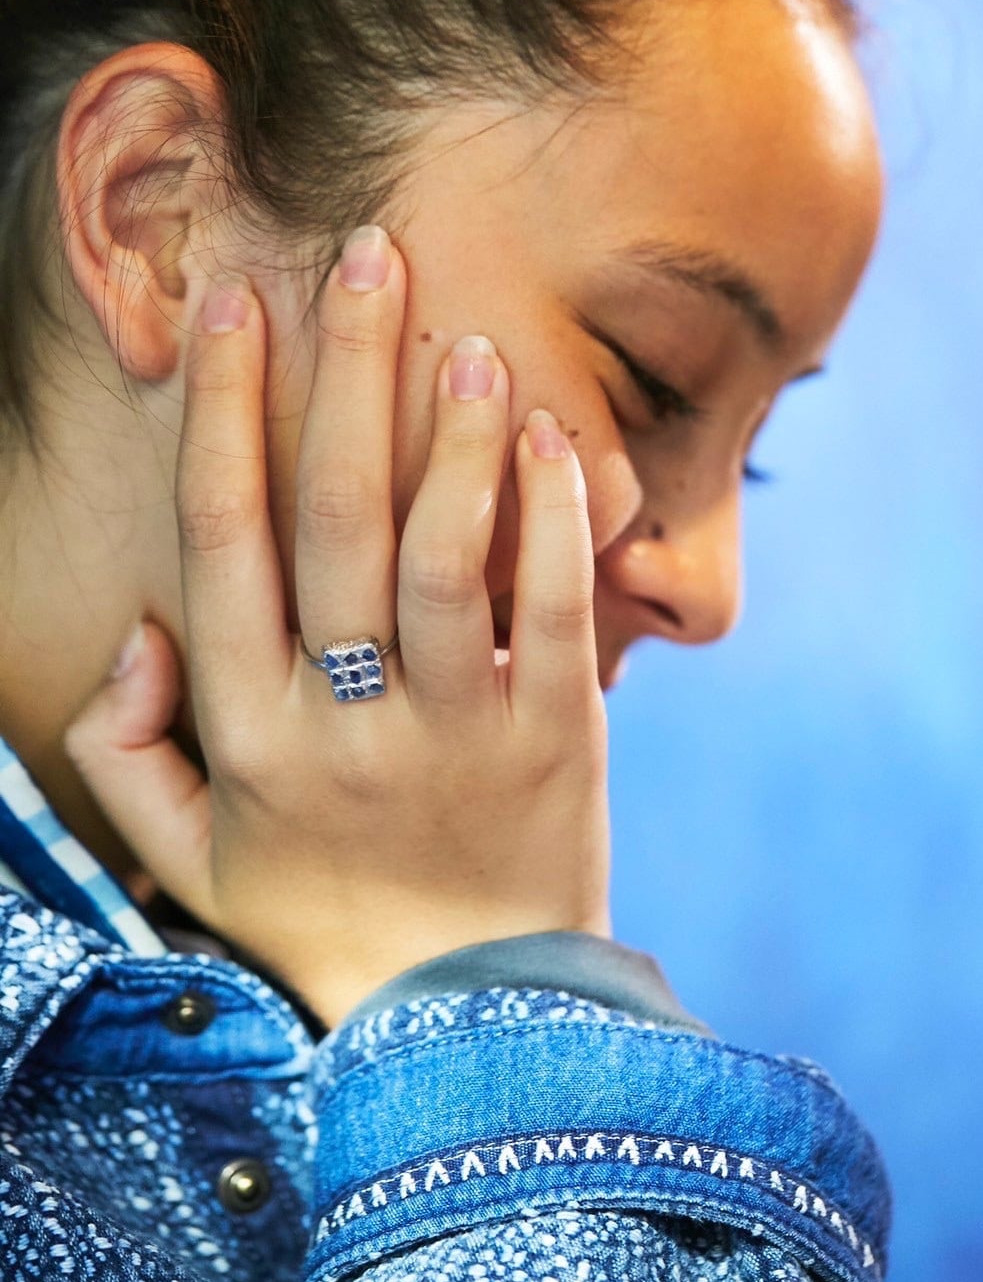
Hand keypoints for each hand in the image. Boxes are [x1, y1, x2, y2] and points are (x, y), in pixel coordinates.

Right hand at [63, 227, 609, 1028]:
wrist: (464, 1026)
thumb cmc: (319, 921)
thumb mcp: (191, 857)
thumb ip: (128, 750)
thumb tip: (142, 632)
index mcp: (248, 733)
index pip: (223, 543)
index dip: (226, 413)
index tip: (240, 304)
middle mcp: (343, 722)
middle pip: (333, 519)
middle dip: (342, 376)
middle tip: (365, 255)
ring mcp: (456, 733)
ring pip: (445, 556)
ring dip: (453, 434)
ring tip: (467, 332)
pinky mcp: (555, 745)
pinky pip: (551, 614)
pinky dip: (555, 519)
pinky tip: (557, 434)